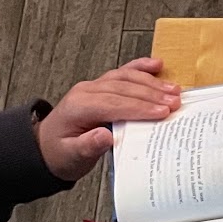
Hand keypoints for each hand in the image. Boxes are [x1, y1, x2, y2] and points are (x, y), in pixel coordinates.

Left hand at [34, 58, 181, 180]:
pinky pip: (122, 73)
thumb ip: (88, 146)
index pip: (114, 104)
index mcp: (79, 107)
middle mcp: (87, 91)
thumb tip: (105, 136)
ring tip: (174, 90)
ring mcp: (94, 86)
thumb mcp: (71, 157)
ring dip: (152, 83)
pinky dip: (140, 67)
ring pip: (125, 78)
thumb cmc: (61, 153)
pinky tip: (157, 65)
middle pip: (123, 88)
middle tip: (175, 102)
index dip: (139, 108)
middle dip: (152, 95)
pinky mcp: (102, 86)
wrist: (48, 146)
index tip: (162, 112)